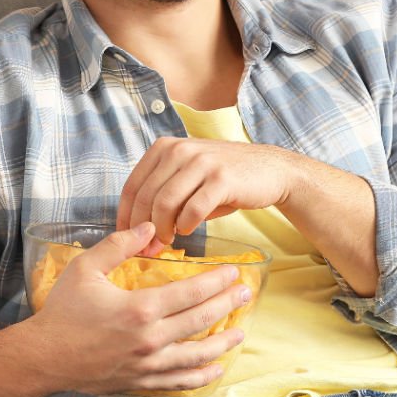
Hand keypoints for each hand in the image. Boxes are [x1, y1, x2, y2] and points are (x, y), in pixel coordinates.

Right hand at [21, 222, 250, 395]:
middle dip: (228, 306)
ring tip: (240, 331)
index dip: (217, 281)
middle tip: (245, 294)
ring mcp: (148, 364)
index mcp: (140, 308)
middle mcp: (150, 339)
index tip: (233, 273)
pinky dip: (201, 376)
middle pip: (202, 320)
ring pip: (198, 355)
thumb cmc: (62, 311)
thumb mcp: (85, 268)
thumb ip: (119, 245)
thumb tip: (149, 227)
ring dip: (223, 343)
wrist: (43, 357)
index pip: (192, 292)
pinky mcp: (141, 381)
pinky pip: (179, 381)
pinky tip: (216, 369)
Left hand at [116, 138, 302, 238]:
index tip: (125, 238)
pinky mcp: (221, 178)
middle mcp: (180, 150)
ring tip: (168, 242)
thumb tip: (138, 231)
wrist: (270, 171)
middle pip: (146, 197)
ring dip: (163, 229)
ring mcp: (201, 162)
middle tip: (147, 248)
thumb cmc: (224, 180)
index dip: (125, 216)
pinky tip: (189, 231)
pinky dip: (187, 225)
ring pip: (165, 203)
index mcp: (165, 147)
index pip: (132, 185)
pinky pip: (193, 209)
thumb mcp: (187, 177)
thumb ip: (162, 195)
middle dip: (142, 228)